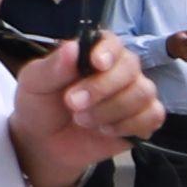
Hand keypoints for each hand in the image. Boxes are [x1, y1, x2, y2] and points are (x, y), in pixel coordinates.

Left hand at [9, 33, 150, 186]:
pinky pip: (152, 116)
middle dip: (102, 88)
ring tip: (83, 120)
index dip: (108, 51)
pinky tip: (105, 130)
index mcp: (94, 54)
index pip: (112, 42)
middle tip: (73, 104)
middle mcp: (119, 71)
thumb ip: (52, 67)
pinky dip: (128, 125)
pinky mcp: (143, 120)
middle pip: (131, 68)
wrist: (44, 144)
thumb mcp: (34, 83)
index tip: (96, 63)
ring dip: (111, 110)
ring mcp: (134, 95)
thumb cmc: (40, 106)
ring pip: (143, 93)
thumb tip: (72, 48)